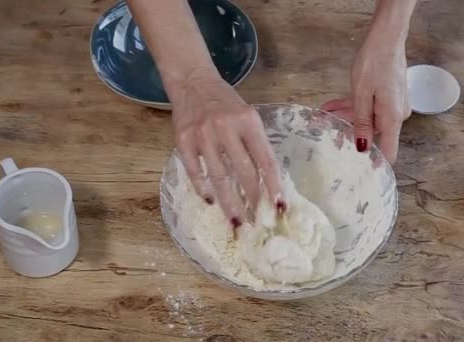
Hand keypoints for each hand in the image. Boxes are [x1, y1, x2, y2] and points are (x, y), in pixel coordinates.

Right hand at [170, 69, 283, 227]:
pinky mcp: (183, 140)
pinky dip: (202, 188)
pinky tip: (210, 200)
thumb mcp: (247, 116)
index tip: (279, 206)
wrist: (193, 81)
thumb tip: (266, 181)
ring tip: (236, 221)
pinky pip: (194, 171)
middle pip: (244, 172)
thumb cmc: (225, 102)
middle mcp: (226, 128)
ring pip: (219, 177)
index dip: (274, 185)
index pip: (265, 160)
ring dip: (229, 202)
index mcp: (248, 121)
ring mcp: (203, 135)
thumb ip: (255, 144)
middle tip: (258, 221)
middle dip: (253, 200)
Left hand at [322, 30, 410, 162]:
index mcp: (392, 118)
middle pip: (371, 133)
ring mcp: (391, 105)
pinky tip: (329, 107)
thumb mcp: (362, 95)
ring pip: (365, 118)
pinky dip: (351, 107)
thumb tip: (362, 148)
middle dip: (346, 134)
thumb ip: (361, 123)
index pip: (388, 151)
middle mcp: (395, 115)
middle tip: (323, 135)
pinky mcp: (386, 96)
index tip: (356, 171)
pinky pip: (368, 107)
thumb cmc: (375, 63)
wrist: (386, 38)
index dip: (374, 163)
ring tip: (320, 118)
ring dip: (343, 118)